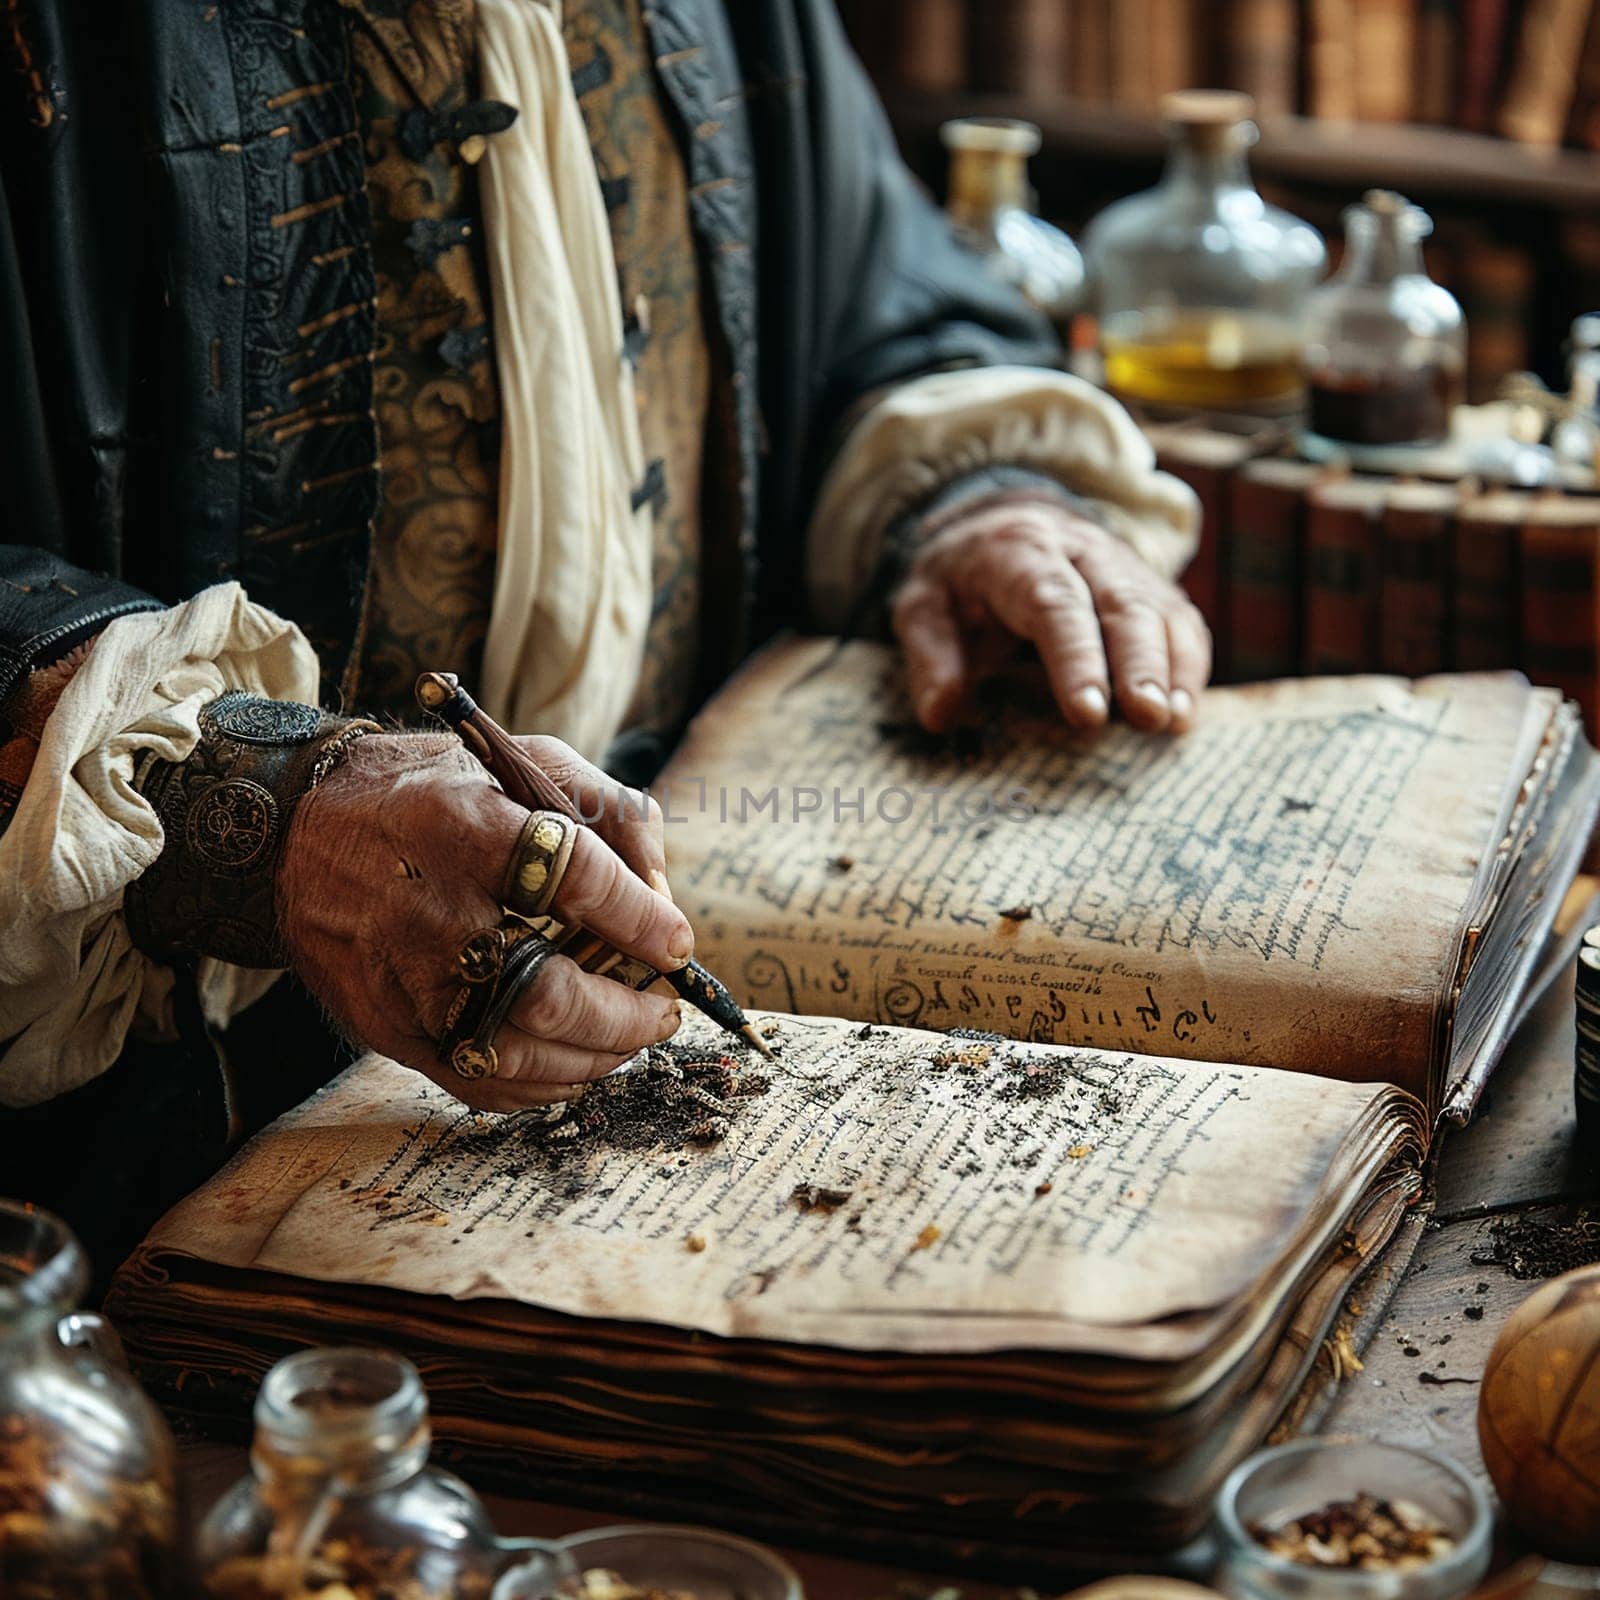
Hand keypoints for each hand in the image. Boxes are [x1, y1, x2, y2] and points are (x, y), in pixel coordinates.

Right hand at [278, 732, 689, 1110]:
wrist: (294, 831)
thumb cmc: (432, 793)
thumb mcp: (521, 763)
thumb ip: (608, 814)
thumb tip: (662, 896)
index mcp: (463, 823)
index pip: (573, 877)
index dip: (639, 919)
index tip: (676, 945)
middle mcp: (425, 907)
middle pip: (546, 991)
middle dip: (626, 1015)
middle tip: (663, 1009)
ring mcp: (399, 978)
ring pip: (516, 1051)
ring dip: (594, 1057)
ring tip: (631, 1036)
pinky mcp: (383, 1025)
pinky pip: (476, 1080)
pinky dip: (541, 1083)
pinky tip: (574, 1060)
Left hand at [890, 497, 1211, 734]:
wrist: (1000, 523)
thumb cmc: (961, 581)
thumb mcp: (923, 606)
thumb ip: (931, 656)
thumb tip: (941, 714)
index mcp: (1020, 553)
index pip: (1054, 603)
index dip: (1075, 657)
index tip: (1088, 712)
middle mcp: (1081, 551)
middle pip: (1121, 603)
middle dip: (1138, 662)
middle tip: (1147, 717)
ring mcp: (1123, 566)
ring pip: (1160, 609)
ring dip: (1172, 666)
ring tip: (1172, 721)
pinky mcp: (1151, 587)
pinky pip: (1181, 620)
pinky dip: (1189, 665)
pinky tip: (1185, 712)